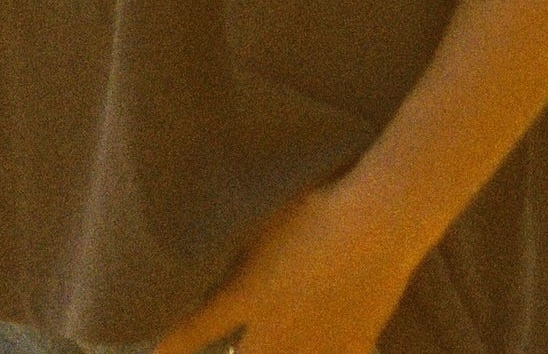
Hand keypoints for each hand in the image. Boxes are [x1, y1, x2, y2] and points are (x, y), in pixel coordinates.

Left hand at [153, 182, 409, 353]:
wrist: (377, 223)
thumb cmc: (316, 206)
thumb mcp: (263, 217)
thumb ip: (236, 241)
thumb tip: (208, 236)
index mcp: (247, 296)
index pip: (195, 330)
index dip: (170, 347)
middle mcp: (276, 331)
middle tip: (235, 348)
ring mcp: (317, 345)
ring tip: (277, 345)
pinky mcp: (354, 344)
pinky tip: (335, 347)